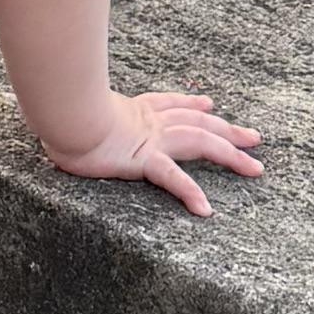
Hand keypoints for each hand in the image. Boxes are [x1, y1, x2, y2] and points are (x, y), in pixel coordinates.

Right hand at [46, 87, 261, 215]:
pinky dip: (191, 192)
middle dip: (229, 129)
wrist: (60, 112)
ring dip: (231, 155)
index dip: (193, 104)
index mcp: (134, 109)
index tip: (209, 105)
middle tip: (254, 137)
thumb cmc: (59, 108)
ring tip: (254, 168)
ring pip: (201, 142)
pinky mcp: (143, 158)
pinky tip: (205, 210)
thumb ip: (76, 105)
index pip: (171, 105)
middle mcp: (148, 121)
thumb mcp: (73, 106)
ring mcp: (150, 138)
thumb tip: (58, 103)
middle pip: (198, 122)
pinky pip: (174, 177)